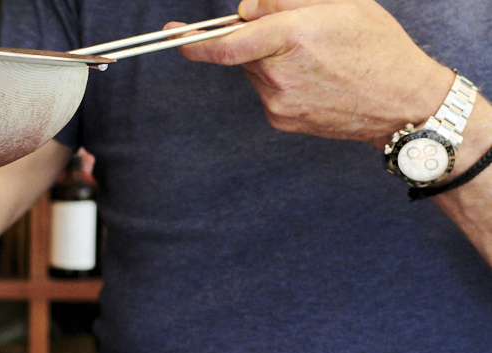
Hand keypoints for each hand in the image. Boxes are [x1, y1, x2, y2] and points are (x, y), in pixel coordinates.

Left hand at [174, 0, 454, 146]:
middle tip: (298, 36)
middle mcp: (278, 73)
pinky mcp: (280, 120)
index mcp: (292, 36)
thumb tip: (243, 10)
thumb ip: (284, 1)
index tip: (171, 34)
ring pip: (254, 71)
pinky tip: (315, 81)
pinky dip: (281, 80)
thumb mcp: (339, 3)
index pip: (226, 42)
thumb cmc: (377, 45)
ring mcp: (277, 102)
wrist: (401, 102)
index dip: (193, 40)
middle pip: (243, 49)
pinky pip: (266, 91)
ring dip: (271, 59)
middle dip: (257, 38)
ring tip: (316, 60)